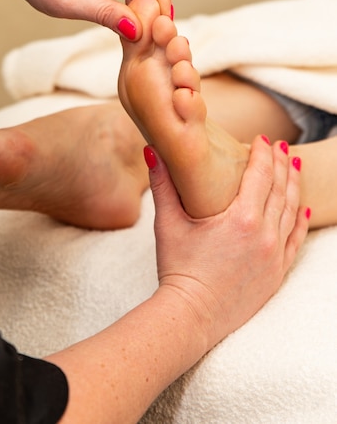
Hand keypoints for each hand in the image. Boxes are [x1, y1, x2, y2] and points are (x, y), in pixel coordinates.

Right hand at [150, 135, 308, 352]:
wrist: (192, 316)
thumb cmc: (178, 269)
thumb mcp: (167, 224)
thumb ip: (162, 184)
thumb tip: (152, 149)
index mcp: (241, 218)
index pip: (261, 175)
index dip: (263, 154)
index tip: (262, 139)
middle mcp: (265, 235)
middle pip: (281, 189)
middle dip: (283, 164)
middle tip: (282, 147)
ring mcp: (274, 255)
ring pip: (292, 211)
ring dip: (294, 187)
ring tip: (295, 168)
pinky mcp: (277, 273)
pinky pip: (296, 240)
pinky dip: (301, 221)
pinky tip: (303, 209)